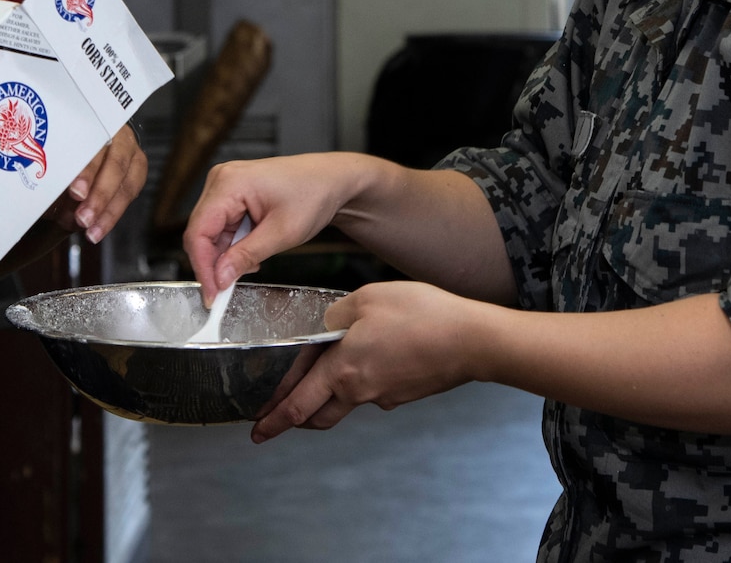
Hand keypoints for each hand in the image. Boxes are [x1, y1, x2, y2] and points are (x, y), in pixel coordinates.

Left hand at [49, 125, 146, 243]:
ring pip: (126, 183)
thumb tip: (41, 197)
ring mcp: (131, 152)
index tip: (75, 192)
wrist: (83, 148)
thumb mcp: (54, 157)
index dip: (86, 170)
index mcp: (95, 122)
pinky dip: (112, 215)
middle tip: (82, 218)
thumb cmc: (63, 151)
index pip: (94, 144)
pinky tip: (98, 230)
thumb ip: (52, 173)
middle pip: (115, 163)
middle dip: (99, 194)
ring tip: (90, 232)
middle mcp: (118, 134)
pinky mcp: (137, 170)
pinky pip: (129, 195)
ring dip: (108, 211)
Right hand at [183, 154, 377, 304]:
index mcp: (229, 183)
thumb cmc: (314, 194)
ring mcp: (225, 185)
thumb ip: (246, 256)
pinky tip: (252, 250)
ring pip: (210, 232)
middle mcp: (221, 179)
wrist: (332, 180)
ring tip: (253, 262)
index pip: (199, 232)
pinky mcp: (231, 194)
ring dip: (226, 254)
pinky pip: (221, 226)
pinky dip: (233, 244)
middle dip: (214, 263)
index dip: (202, 267)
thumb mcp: (282, 233)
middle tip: (226, 290)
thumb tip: (219, 277)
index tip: (212, 294)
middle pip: (200, 232)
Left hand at [251, 281, 492, 442]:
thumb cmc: (423, 316)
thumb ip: (335, 315)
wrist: (472, 341)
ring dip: (324, 401)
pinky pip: (371, 391)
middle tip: (272, 422)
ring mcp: (384, 395)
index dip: (273, 419)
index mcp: (343, 370)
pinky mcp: (404, 392)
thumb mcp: (367, 300)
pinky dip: (358, 382)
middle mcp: (360, 391)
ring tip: (315, 384)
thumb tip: (324, 328)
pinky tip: (366, 358)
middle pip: (316, 415)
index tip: (257, 430)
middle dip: (291, 419)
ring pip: (343, 404)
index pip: (297, 404)